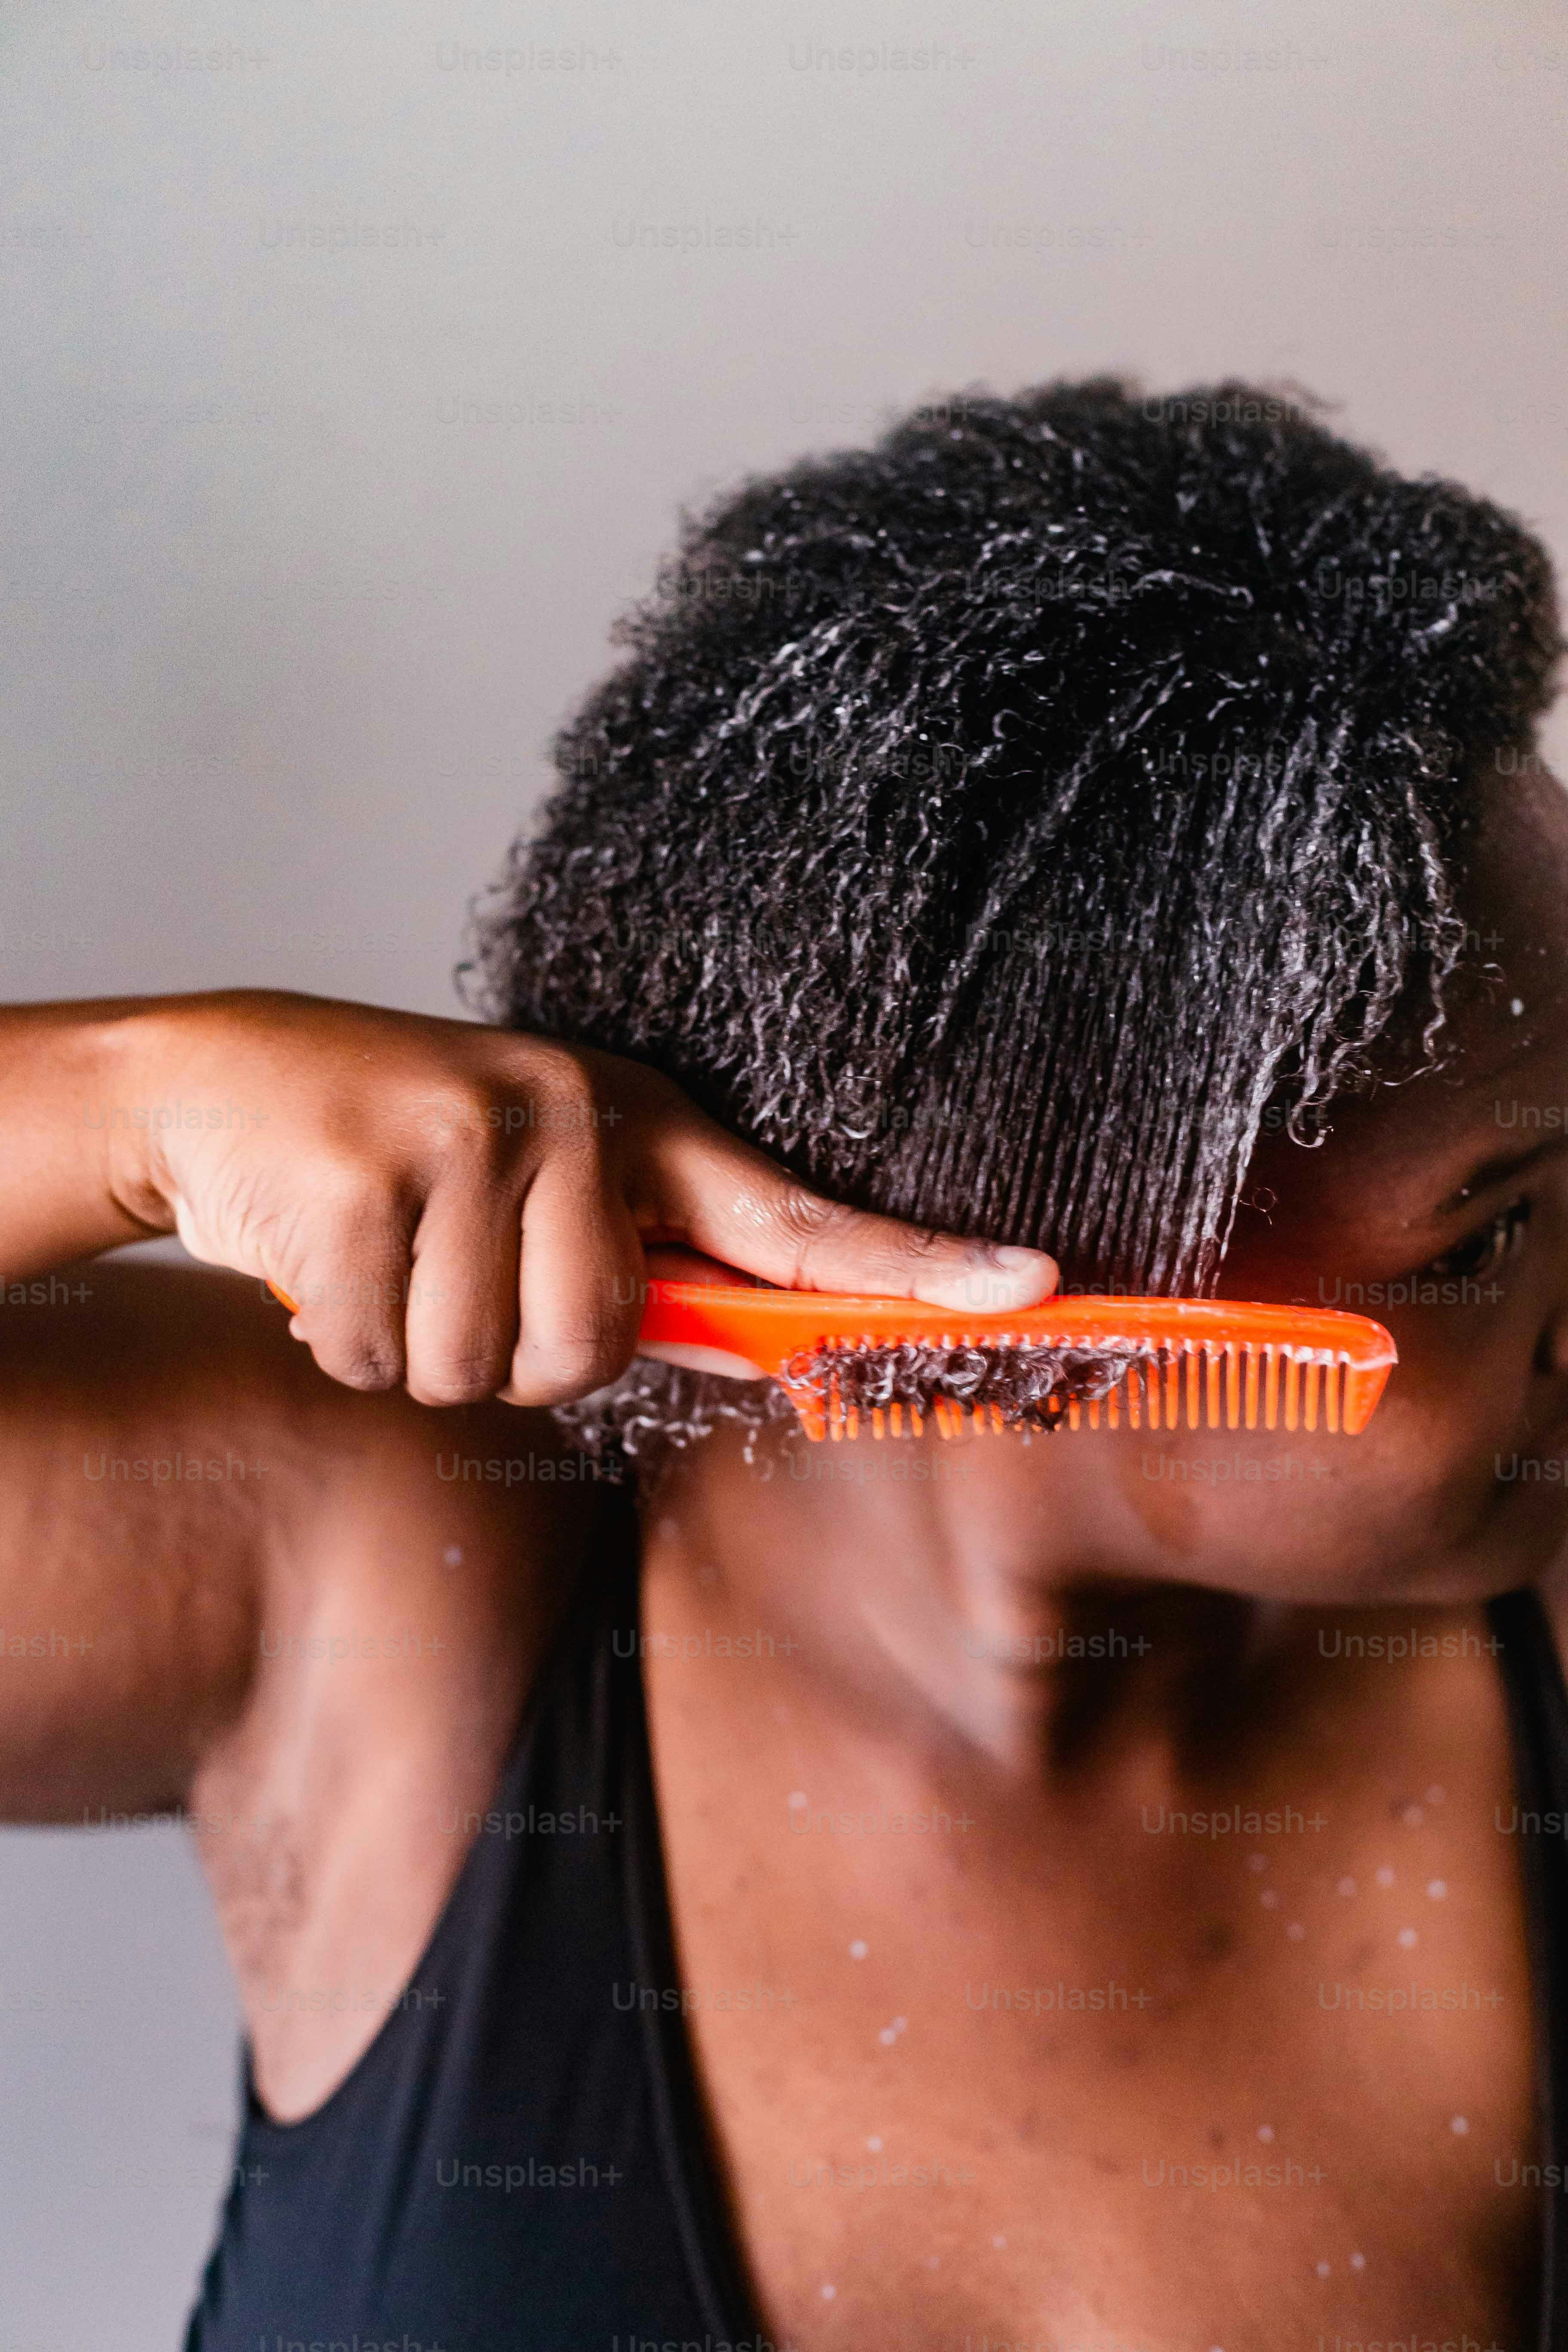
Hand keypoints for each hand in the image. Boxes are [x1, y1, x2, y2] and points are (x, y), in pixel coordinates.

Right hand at [114, 990, 1057, 1408]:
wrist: (211, 1082)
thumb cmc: (390, 1150)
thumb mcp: (531, 1179)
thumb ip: (640, 1260)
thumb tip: (763, 1347)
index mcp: (629, 1120)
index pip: (793, 1214)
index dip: (915, 1264)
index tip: (1034, 1286)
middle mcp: (569, 1114)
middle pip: (600, 1347)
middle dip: (514, 1352)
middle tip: (451, 1269)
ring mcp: (467, 1138)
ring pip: (489, 1369)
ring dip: (422, 1350)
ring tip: (386, 1256)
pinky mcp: (365, 1180)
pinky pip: (386, 1360)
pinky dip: (344, 1342)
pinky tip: (325, 1255)